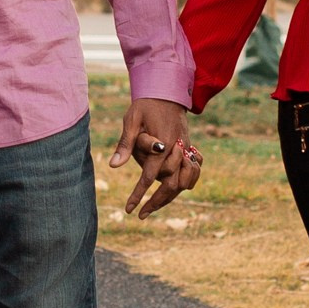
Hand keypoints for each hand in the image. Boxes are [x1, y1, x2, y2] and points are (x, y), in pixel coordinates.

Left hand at [112, 95, 200, 216]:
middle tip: (141, 215)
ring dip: (170, 197)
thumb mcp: (132, 121)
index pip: (151, 176)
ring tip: (153, 207)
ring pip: (185, 182)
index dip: (139, 194)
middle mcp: (178, 149)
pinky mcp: (190, 150)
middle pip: (171, 185)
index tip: (129, 209)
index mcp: (164, 143)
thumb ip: (125, 144)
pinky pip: (193, 173)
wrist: (167, 92)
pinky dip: (186, 184)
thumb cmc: (146, 105)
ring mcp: (187, 150)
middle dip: (156, 202)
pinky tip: (171, 192)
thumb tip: (114, 166)